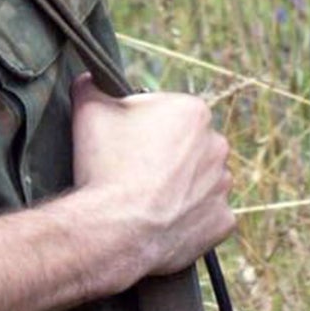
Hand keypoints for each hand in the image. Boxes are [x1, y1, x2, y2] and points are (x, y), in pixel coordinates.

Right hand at [71, 76, 235, 276]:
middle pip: (190, 146)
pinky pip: (208, 217)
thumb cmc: (105, 167)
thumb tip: (87, 79)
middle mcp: (217, 144)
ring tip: (150, 201)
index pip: (171, 114)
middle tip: (137, 173)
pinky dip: (191, 220)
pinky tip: (165, 223)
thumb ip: (91, 87)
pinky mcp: (222, 221)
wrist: (114, 231)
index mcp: (194, 111)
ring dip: (183, 187)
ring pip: (202, 180)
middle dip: (169, 157)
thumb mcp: (90, 112)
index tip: (129, 145)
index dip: (146, 129)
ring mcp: (222, 185)